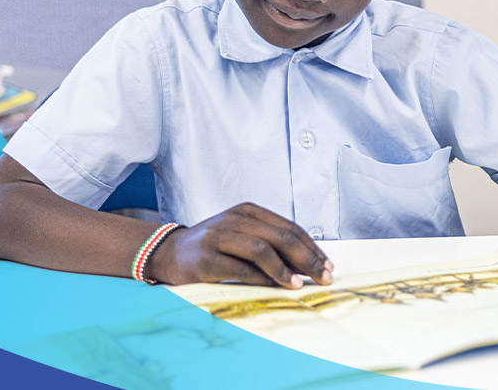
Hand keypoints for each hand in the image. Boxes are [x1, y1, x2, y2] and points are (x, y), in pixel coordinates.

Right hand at [146, 203, 332, 286]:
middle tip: (324, 277)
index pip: (289, 227)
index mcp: (247, 211)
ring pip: (261, 249)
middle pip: (280, 237)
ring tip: (299, 284)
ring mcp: (218, 236)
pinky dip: (262, 278)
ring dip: (285, 269)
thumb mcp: (242, 236)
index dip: (312, 248)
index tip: (328, 266)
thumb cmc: (213, 247)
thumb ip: (270, 245)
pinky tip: (276, 287)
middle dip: (307, 259)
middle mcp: (233, 219)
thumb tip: (308, 266)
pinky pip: (240, 268)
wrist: (169, 252)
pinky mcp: (206, 258)